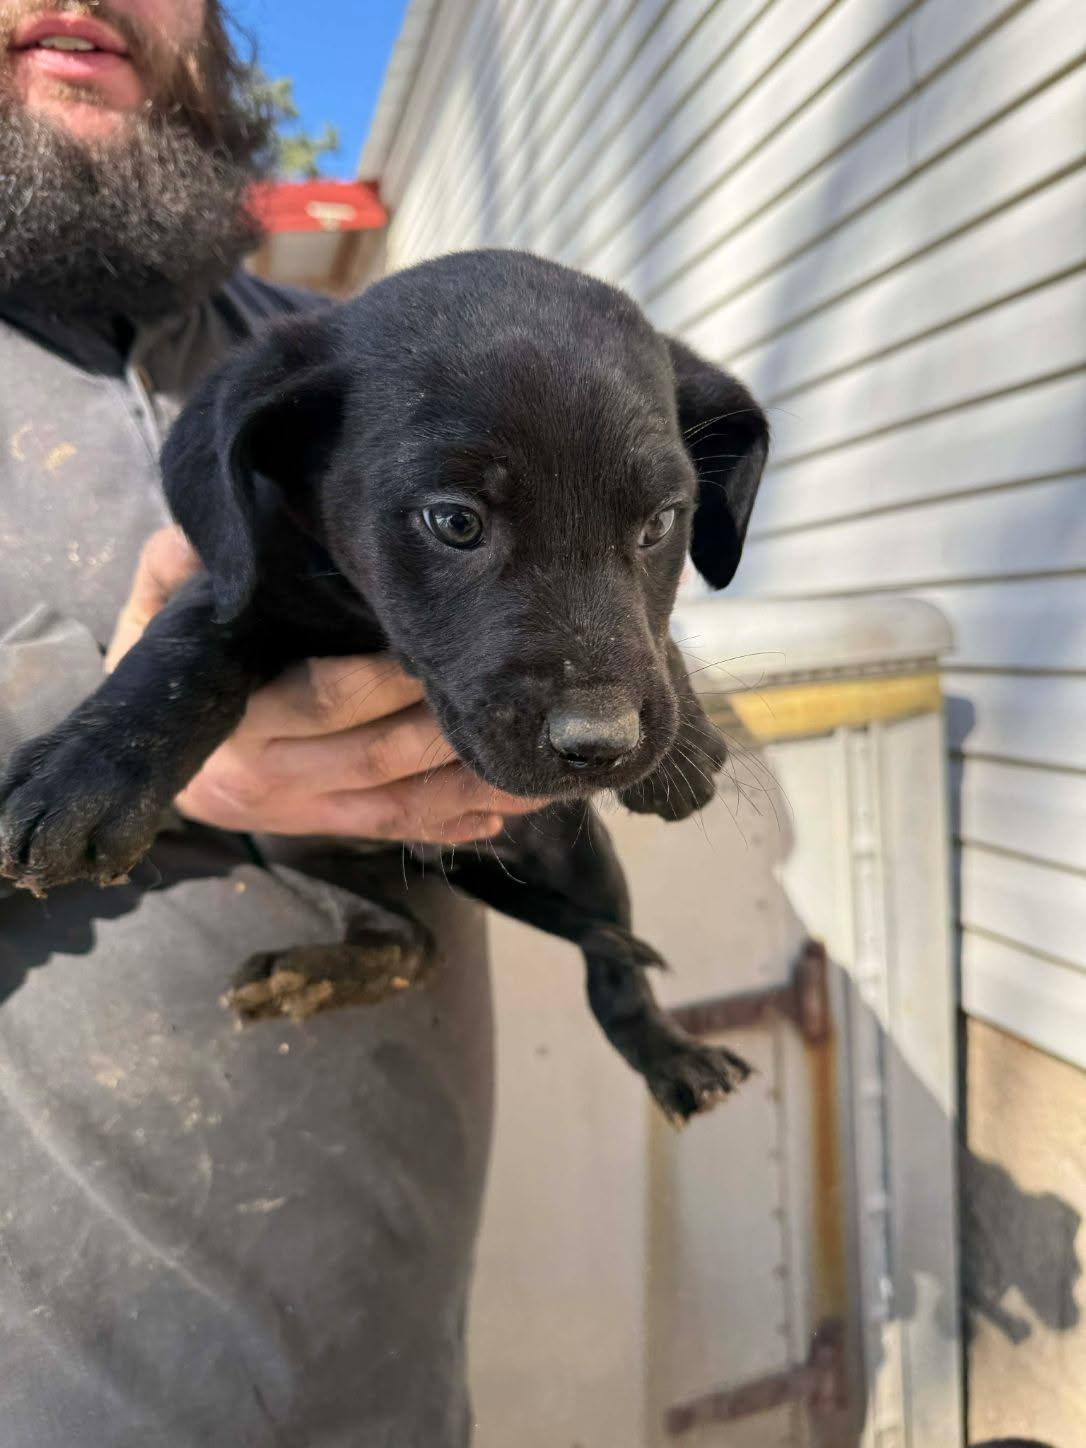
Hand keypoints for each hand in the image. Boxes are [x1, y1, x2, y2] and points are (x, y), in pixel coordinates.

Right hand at [108, 528, 545, 843]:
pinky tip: (506, 816)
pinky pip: (394, 832)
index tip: (446, 648)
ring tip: (541, 774)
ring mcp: (300, 811)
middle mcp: (270, 774)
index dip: (388, 679)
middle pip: (378, 756)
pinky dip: (449, 826)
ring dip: (473, 792)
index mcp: (239, 717)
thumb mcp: (154, 616)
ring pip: (399, 806)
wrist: (152, 761)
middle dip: (450, 732)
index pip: (326, 698)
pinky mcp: (323, 829)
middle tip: (521, 703)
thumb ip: (175, 572)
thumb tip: (200, 542)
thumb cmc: (168, 668)